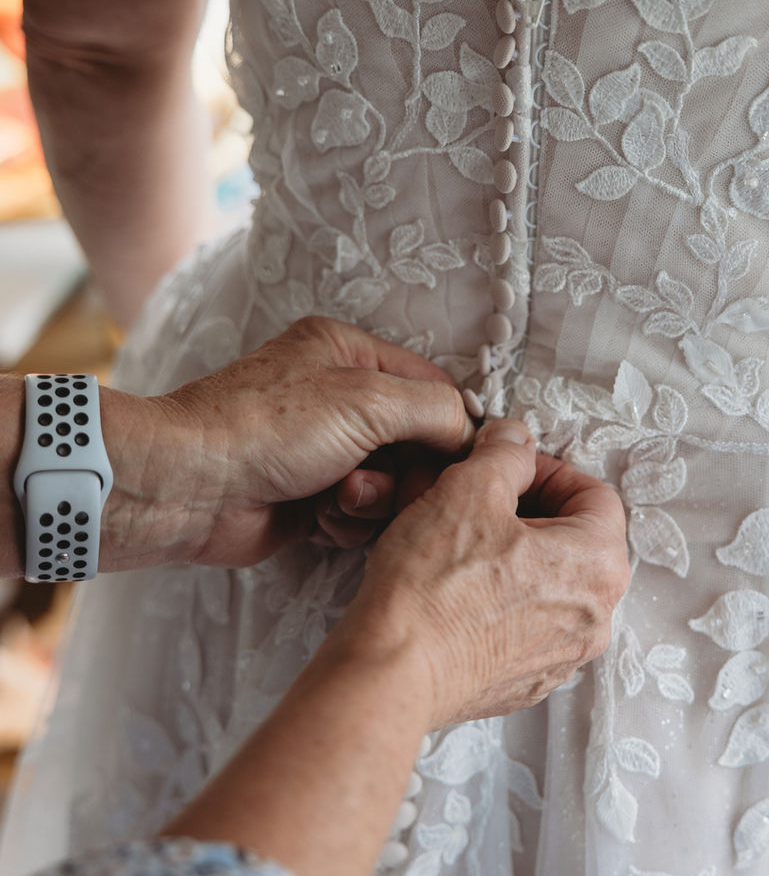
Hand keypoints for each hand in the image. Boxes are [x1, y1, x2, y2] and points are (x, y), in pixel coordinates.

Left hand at [98, 316, 473, 569]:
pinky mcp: (309, 498)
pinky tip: (321, 521)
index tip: (460, 462)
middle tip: (385, 489)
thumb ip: (434, 408)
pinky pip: (359, 516)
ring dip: (375, 502)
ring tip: (340, 500)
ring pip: (390, 485)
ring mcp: (322, 450)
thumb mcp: (367, 400)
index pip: (432, 387)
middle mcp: (337, 396)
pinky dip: (348, 523)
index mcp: (348, 352)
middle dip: (406, 473)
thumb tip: (472, 430)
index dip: (451, 428)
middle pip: (415, 443)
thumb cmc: (266, 428)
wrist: (189, 488)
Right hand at [323, 419, 630, 727]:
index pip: (596, 495)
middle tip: (481, 497)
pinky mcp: (525, 681)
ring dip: (513, 553)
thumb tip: (514, 442)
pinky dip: (500, 598)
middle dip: (529, 510)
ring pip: (550, 583)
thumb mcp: (469, 488)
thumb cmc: (434, 587)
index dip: (548, 469)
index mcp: (599, 566)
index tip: (509, 466)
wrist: (393, 672)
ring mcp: (562, 657)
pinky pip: (526, 623)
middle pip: (575, 540)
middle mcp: (595, 618)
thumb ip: (504, 453)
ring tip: (462, 540)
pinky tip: (456, 587)